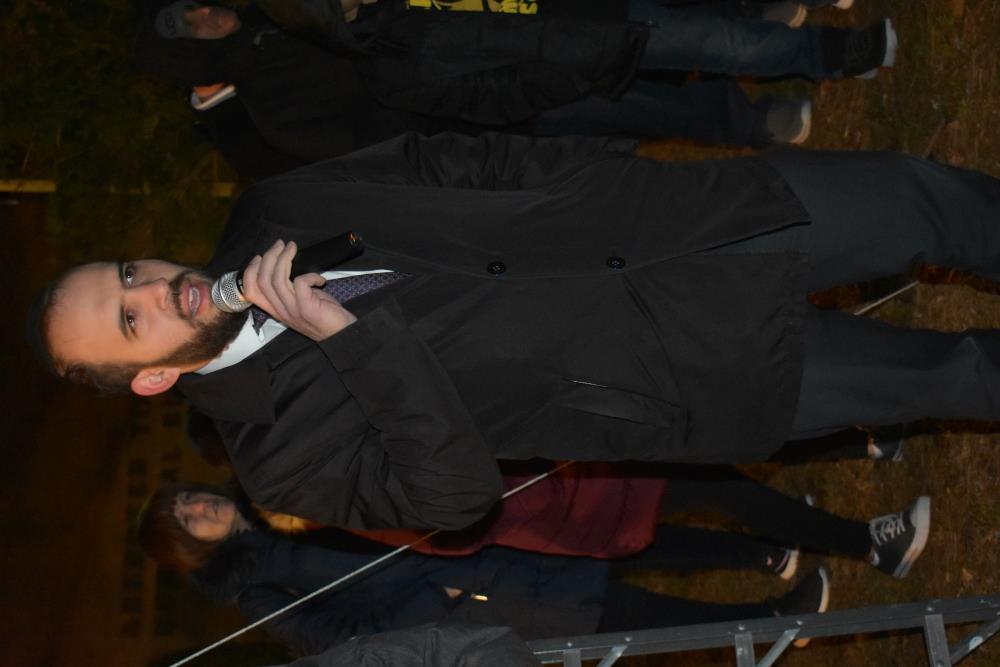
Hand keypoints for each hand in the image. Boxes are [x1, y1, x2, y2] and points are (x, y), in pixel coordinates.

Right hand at [242, 240, 357, 341]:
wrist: (343, 335)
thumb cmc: (324, 316)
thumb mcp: (300, 302)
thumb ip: (289, 289)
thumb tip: (286, 264)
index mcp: (276, 309)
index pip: (250, 291)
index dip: (250, 271)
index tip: (259, 256)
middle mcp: (281, 311)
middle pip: (262, 280)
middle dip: (269, 257)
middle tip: (280, 245)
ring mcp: (293, 311)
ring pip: (277, 280)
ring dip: (284, 259)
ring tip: (292, 248)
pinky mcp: (308, 309)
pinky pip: (301, 283)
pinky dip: (310, 275)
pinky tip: (320, 279)